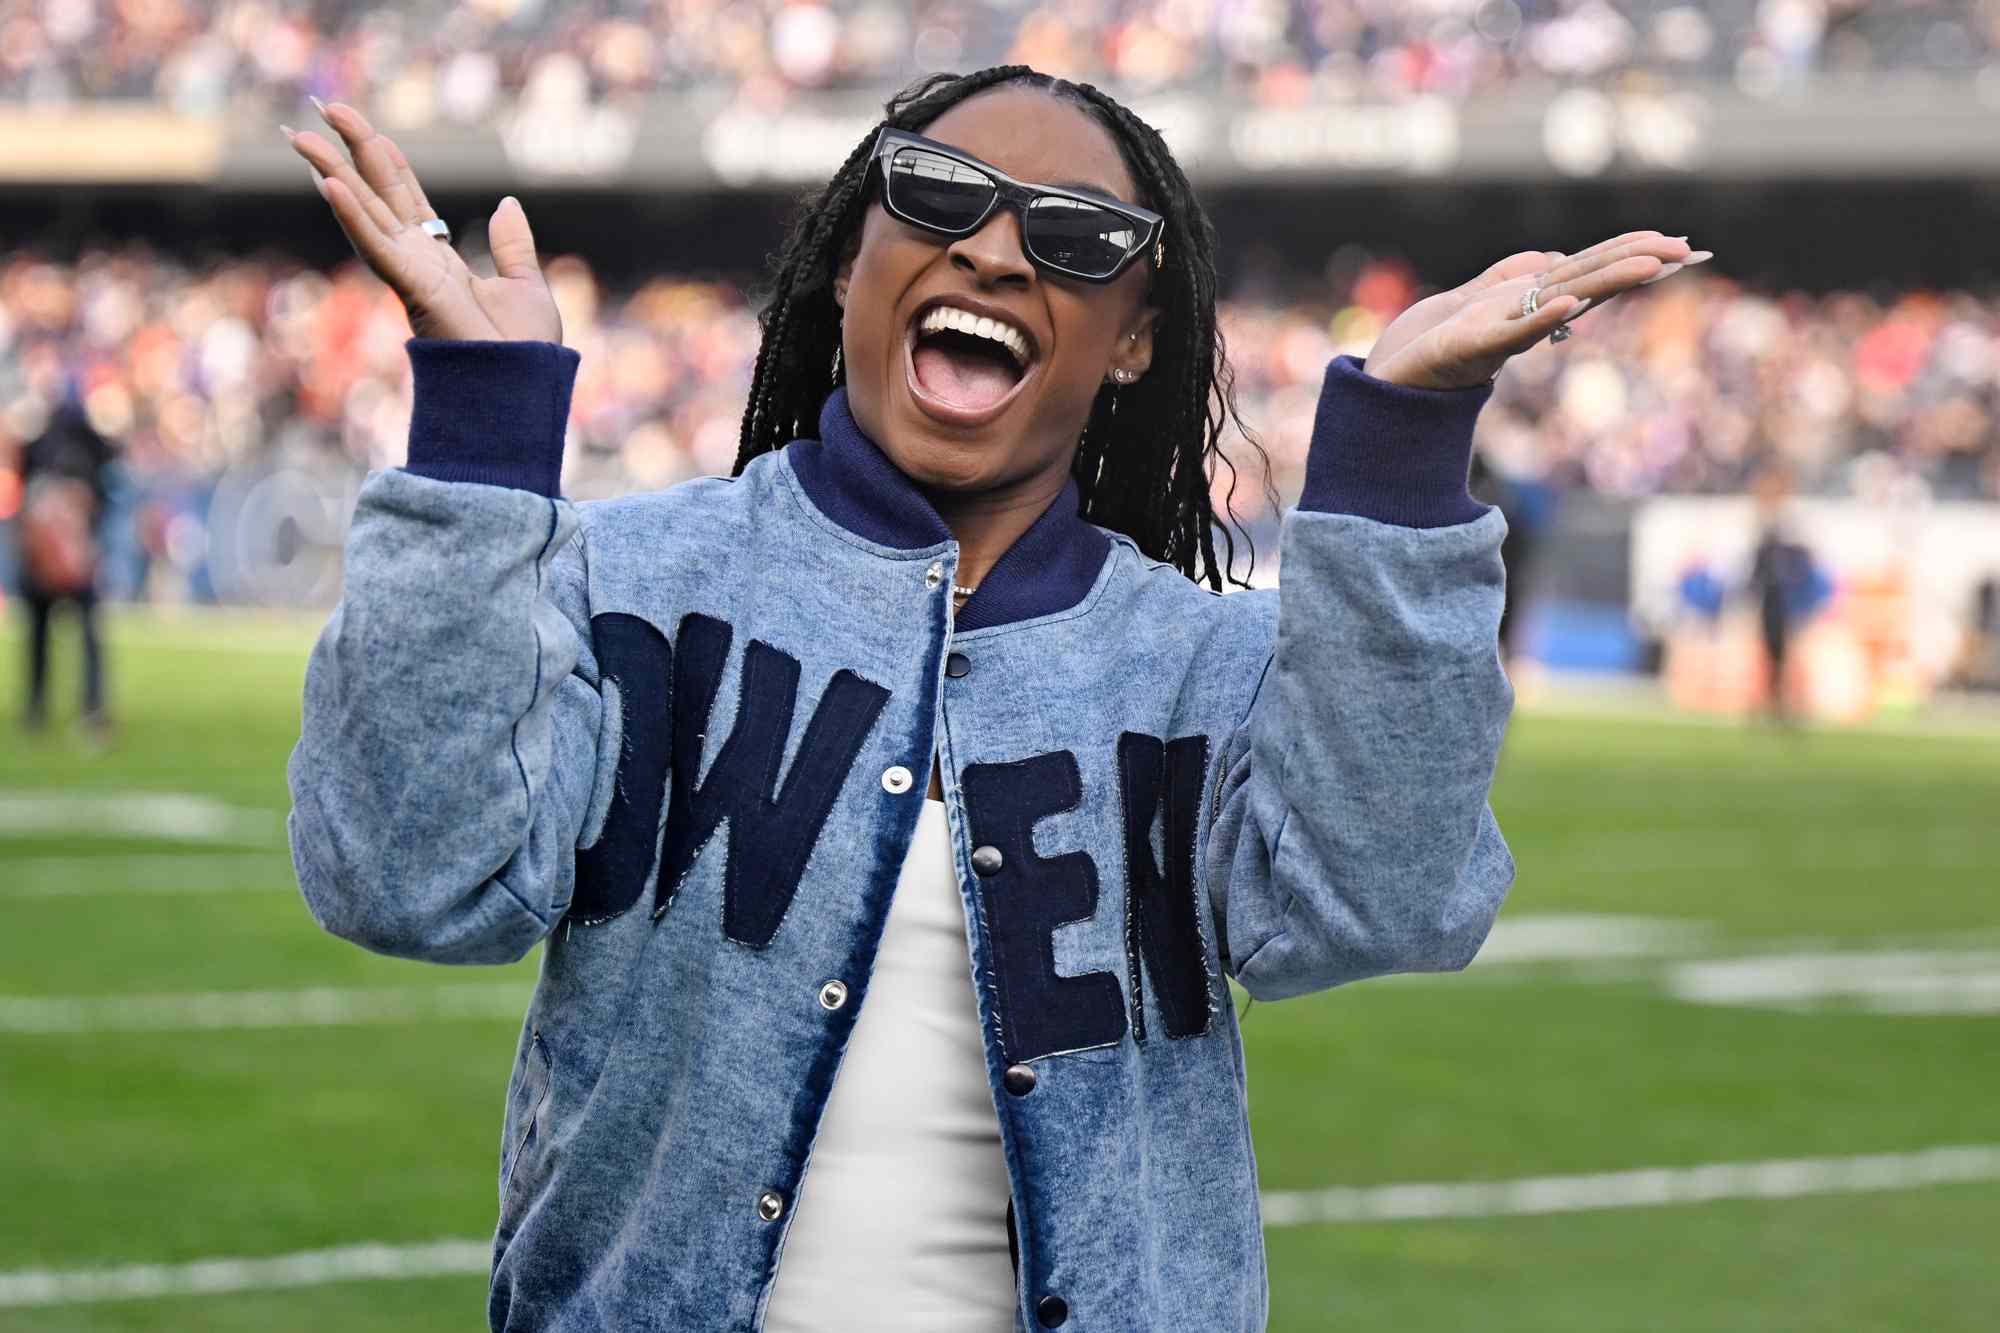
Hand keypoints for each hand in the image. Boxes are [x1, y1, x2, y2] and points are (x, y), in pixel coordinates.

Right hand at [284, 101, 561, 344]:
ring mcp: (409, 274)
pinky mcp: (412, 289)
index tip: (362, 126)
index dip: (384, 159)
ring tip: (304, 138)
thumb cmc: (523, 350)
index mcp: (439, 257)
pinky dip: (354, 215)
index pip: (405, 196)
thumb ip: (513, 244)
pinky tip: (332, 184)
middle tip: (321, 106)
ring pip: (364, 213)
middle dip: (349, 150)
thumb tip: (507, 203)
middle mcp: (416, 261)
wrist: (523, 386)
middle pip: (375, 193)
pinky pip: (377, 246)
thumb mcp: (524, 284)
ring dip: (333, 173)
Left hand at [1364, 231, 1712, 390]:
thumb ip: (1510, 276)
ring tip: (1651, 267)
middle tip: (1687, 251)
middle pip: (1589, 281)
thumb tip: (1553, 257)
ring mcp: (1502, 333)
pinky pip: (1513, 333)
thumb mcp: (1474, 297)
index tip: (1680, 247)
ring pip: (1564, 302)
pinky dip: (1543, 318)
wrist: (1386, 381)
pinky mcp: (1472, 347)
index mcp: (1527, 300)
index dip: (1630, 255)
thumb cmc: (1429, 344)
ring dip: (1608, 283)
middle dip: (1636, 264)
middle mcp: (1524, 315)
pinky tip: (1571, 303)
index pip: (1589, 271)